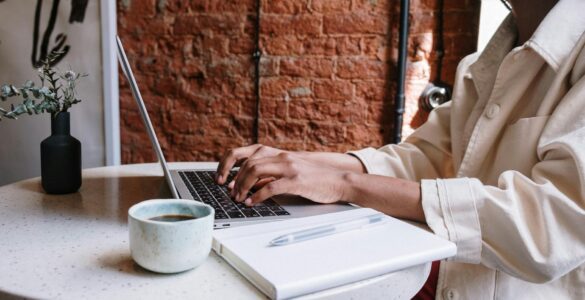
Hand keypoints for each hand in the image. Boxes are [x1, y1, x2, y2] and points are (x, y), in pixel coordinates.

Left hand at [231, 152, 348, 205]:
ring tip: (239, 198)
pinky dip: (258, 195)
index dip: (228, 164)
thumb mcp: (289, 172)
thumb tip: (249, 185)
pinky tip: (252, 202)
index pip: (245, 153)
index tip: (220, 178)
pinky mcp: (296, 180)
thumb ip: (271, 175)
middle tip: (230, 193)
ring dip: (243, 186)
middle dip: (234, 179)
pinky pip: (271, 187)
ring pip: (256, 171)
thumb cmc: (315, 179)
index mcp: (278, 154)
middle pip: (248, 163)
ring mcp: (289, 167)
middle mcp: (282, 157)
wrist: (338, 180)